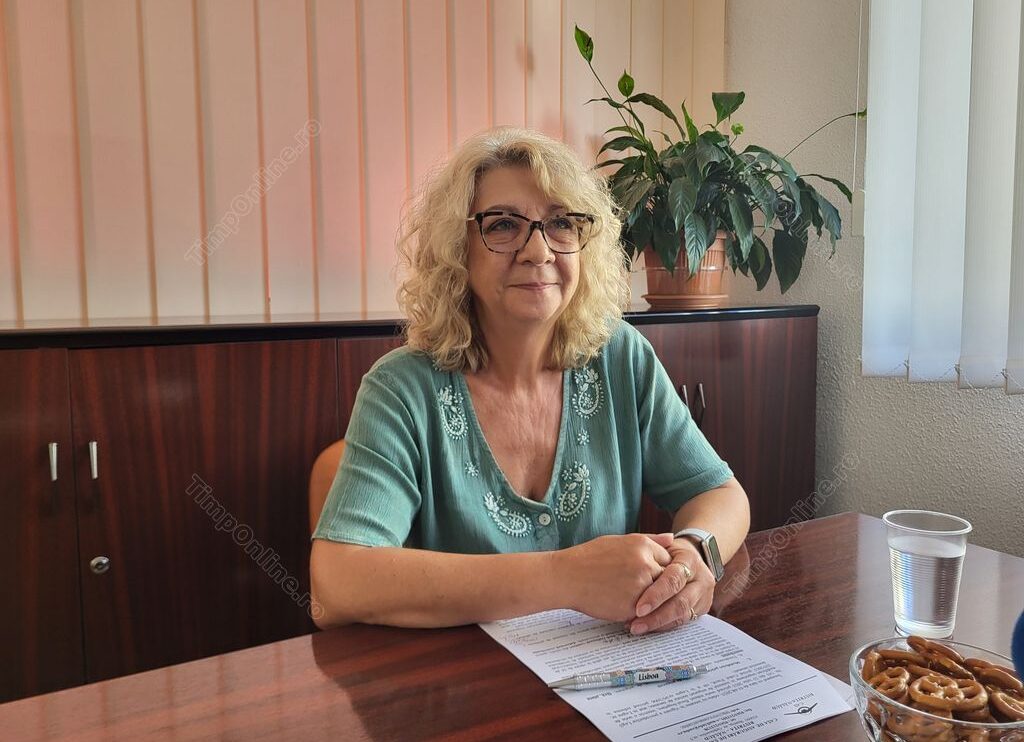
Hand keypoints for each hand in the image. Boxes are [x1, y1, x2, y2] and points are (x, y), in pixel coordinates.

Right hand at [554, 533, 674, 621]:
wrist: (566, 577)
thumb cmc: (589, 558)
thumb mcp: (619, 540)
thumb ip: (649, 540)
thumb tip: (672, 539)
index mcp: (642, 545)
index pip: (668, 559)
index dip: (659, 568)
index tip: (646, 573)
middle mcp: (645, 564)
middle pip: (667, 579)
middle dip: (656, 584)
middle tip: (638, 586)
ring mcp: (640, 587)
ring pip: (659, 596)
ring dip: (651, 598)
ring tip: (630, 595)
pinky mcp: (633, 607)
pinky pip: (647, 611)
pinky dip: (640, 610)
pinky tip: (623, 603)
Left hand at [624, 537, 713, 634]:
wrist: (689, 559)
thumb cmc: (668, 552)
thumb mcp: (662, 546)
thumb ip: (656, 545)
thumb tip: (661, 540)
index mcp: (690, 560)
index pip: (674, 580)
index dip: (656, 596)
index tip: (638, 609)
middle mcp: (701, 578)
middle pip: (680, 602)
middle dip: (656, 616)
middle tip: (635, 625)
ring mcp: (704, 595)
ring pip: (682, 615)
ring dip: (658, 624)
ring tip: (636, 628)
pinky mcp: (702, 608)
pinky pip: (682, 621)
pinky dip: (663, 626)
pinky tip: (647, 627)